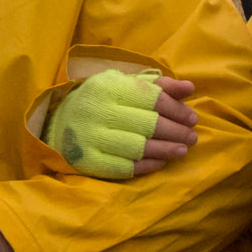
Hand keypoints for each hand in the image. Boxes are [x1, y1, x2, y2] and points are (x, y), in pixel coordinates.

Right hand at [45, 73, 199, 178]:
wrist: (58, 121)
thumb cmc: (102, 100)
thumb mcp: (126, 85)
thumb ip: (158, 85)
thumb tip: (189, 88)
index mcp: (109, 87)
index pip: (152, 98)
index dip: (177, 110)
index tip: (193, 119)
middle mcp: (98, 111)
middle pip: (148, 124)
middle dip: (176, 132)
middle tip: (192, 137)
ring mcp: (90, 138)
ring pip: (138, 147)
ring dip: (166, 150)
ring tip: (183, 150)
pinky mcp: (87, 161)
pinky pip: (123, 167)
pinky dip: (146, 165)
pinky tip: (161, 162)